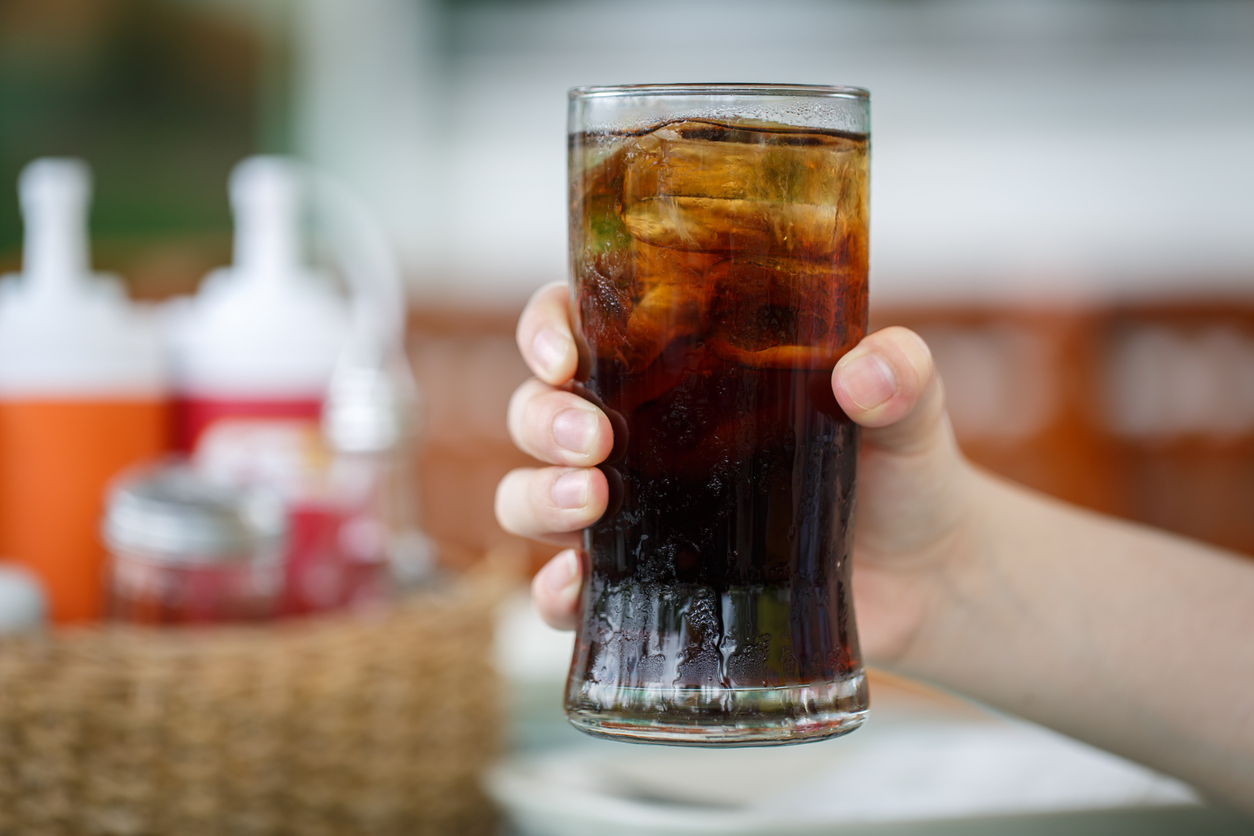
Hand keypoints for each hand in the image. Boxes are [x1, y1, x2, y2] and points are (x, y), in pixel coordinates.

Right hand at [496, 281, 980, 666]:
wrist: (924, 575)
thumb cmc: (900, 470)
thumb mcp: (908, 407)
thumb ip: (900, 373)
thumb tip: (866, 370)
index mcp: (682, 370)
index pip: (581, 325)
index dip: (547, 329)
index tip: (561, 352)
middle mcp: (642, 437)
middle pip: (539, 412)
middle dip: (545, 421)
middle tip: (594, 441)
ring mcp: (637, 516)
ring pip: (531, 495)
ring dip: (538, 498)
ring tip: (592, 505)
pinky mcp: (647, 586)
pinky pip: (566, 589)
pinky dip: (555, 591)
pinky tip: (578, 586)